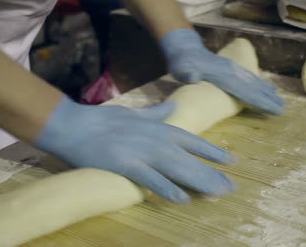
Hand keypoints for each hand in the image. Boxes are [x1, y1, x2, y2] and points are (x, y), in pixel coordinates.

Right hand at [35, 97, 236, 202]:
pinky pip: (151, 179)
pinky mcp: (126, 164)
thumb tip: (174, 106)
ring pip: (177, 168)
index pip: (192, 140)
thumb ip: (156, 112)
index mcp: (158, 127)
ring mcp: (142, 152)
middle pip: (190, 158)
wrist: (73, 124)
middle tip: (232, 188)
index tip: (231, 161)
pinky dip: (167, 188)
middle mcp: (155, 139)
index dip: (213, 151)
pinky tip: (182, 199)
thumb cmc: (101, 119)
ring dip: (199, 182)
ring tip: (218, 195)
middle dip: (212, 173)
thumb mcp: (134, 113)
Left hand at [160, 29, 283, 114]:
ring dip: (265, 91)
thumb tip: (191, 75)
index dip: (259, 100)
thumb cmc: (181, 61)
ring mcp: (232, 68)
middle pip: (253, 86)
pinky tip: (266, 89)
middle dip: (267, 97)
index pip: (245, 90)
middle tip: (282, 108)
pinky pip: (248, 78)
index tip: (273, 108)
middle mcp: (231, 71)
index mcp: (223, 75)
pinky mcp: (230, 68)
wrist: (184, 47)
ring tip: (279, 100)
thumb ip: (186, 72)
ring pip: (252, 81)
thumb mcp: (181, 67)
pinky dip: (258, 84)